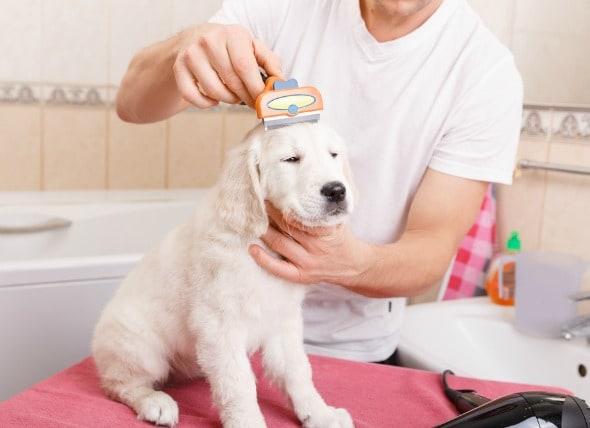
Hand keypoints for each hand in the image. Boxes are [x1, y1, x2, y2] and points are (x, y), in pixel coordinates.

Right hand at [173, 23, 282, 108]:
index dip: (256, 89)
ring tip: (233, 95)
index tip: (262, 100)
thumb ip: (269, 62)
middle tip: (250, 101)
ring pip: (214, 91)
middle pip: (232, 82)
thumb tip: (281, 82)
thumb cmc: (228, 47)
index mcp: (232, 34)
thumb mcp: (250, 47)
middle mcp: (210, 41)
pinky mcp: (179, 68)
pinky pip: (194, 96)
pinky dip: (206, 103)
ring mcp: (191, 54)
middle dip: (245, 98)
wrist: (193, 39)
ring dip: (228, 100)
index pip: (245, 68)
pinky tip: (214, 98)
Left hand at [249, 203, 373, 286]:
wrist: (353, 265)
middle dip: (271, 214)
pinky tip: (252, 248)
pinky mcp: (300, 276)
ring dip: (265, 231)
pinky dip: (263, 259)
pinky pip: (278, 269)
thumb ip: (324, 209)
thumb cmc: (341, 238)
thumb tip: (306, 189)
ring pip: (280, 244)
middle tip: (258, 202)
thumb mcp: (338, 221)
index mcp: (326, 231)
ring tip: (254, 220)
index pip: (300, 216)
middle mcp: (316, 247)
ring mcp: (307, 263)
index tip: (273, 194)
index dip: (285, 206)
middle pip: (288, 228)